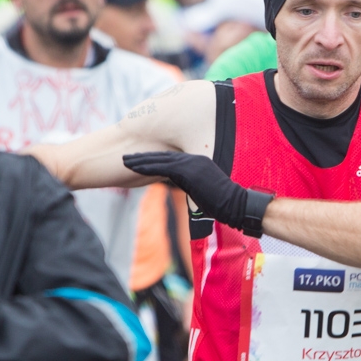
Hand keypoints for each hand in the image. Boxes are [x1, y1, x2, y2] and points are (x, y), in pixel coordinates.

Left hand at [123, 152, 266, 233]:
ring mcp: (191, 163)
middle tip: (126, 157)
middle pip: (163, 156)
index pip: (171, 159)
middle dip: (143, 157)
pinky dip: (147, 166)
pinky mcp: (188, 170)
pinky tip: (134, 167)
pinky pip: (163, 167)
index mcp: (197, 162)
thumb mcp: (203, 192)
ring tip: (125, 161)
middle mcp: (193, 159)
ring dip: (141, 160)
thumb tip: (184, 191)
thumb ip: (191, 187)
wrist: (235, 204)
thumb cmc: (223, 204)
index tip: (139, 160)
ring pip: (160, 159)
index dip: (154, 159)